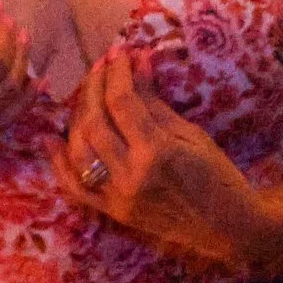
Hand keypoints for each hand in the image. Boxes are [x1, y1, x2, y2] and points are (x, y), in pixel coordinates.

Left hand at [46, 54, 280, 265]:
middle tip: (102, 67)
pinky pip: (76, 188)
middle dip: (94, 87)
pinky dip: (60, 163)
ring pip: (79, 150)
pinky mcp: (114, 213)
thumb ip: (155, 102)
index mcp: (157, 153)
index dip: (116, 73)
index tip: (119, 54)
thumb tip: (136, 61)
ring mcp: (118, 197)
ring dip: (77, 116)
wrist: (230, 229)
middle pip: (94, 122)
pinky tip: (52, 139)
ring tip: (88, 94)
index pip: (122, 103)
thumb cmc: (219, 177)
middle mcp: (131, 176)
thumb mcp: (192, 134)